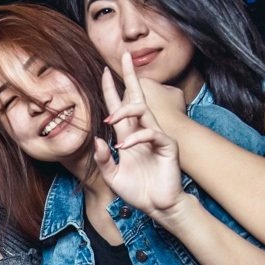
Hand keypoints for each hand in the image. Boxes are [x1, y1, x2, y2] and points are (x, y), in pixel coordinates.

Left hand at [96, 52, 184, 216]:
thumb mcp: (112, 176)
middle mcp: (142, 132)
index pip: (119, 107)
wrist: (158, 207)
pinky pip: (151, 134)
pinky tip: (124, 147)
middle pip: (137, 97)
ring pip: (143, 111)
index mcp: (129, 136)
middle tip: (127, 57)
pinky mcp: (167, 146)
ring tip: (110, 120)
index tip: (105, 72)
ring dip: (125, 110)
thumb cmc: (138, 191)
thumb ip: (102, 159)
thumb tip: (97, 139)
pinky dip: (136, 138)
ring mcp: (156, 137)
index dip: (112, 90)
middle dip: (132, 76)